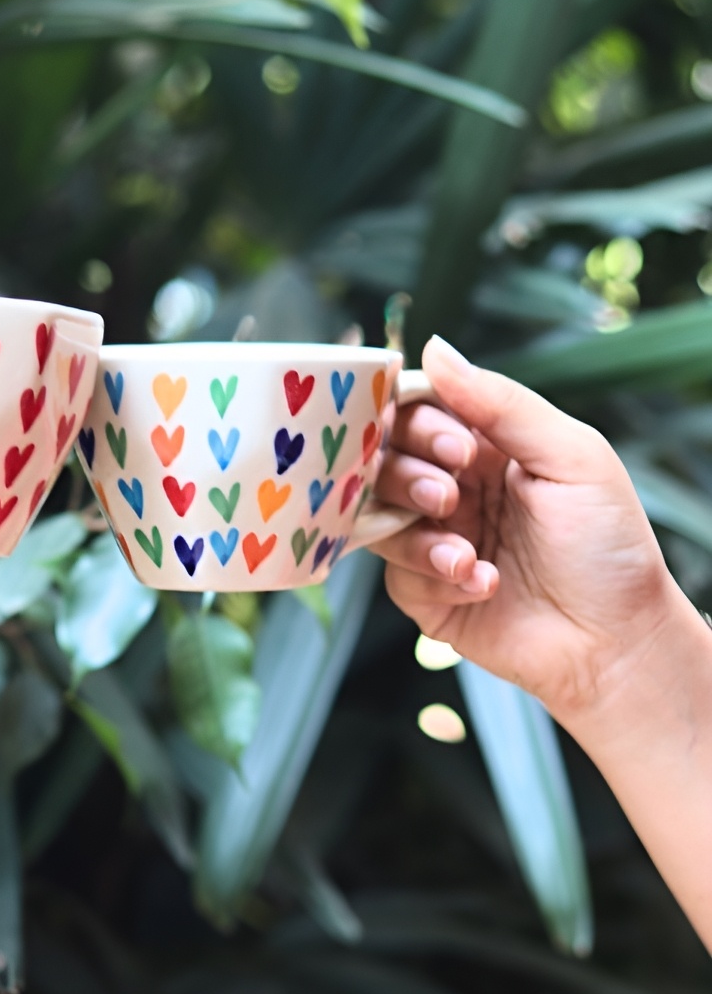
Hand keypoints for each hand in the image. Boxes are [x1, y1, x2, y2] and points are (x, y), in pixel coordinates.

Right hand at [374, 335, 676, 723]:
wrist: (614, 643)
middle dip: (409, 475)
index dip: (419, 422)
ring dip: (418, 532)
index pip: (422, 411)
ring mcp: (436, 542)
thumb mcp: (570, 456)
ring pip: (379, 517)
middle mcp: (455, 490)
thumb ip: (502, 403)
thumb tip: (433, 350)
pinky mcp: (425, 595)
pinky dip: (435, 577)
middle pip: (386, 460)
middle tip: (450, 495)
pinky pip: (396, 573)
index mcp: (487, 448)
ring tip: (465, 555)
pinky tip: (481, 584)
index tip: (454, 447)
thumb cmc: (608, 548)